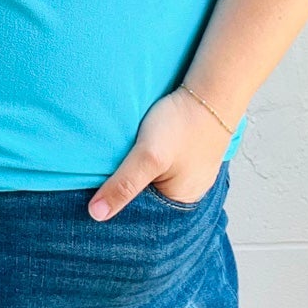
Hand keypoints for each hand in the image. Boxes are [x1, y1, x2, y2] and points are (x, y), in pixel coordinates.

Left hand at [87, 84, 239, 220]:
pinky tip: (139, 156)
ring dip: (137, 176)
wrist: (210, 91)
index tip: (97, 199)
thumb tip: (96, 215)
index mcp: (181, 202)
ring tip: (120, 166)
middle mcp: (188, 193)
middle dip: (128, 192)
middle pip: (148, 201)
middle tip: (103, 180)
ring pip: (154, 184)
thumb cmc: (182, 122)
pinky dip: (149, 165)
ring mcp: (190, 175)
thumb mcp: (148, 156)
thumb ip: (124, 184)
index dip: (119, 208)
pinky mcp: (188, 158)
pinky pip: (163, 169)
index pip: (142, 216)